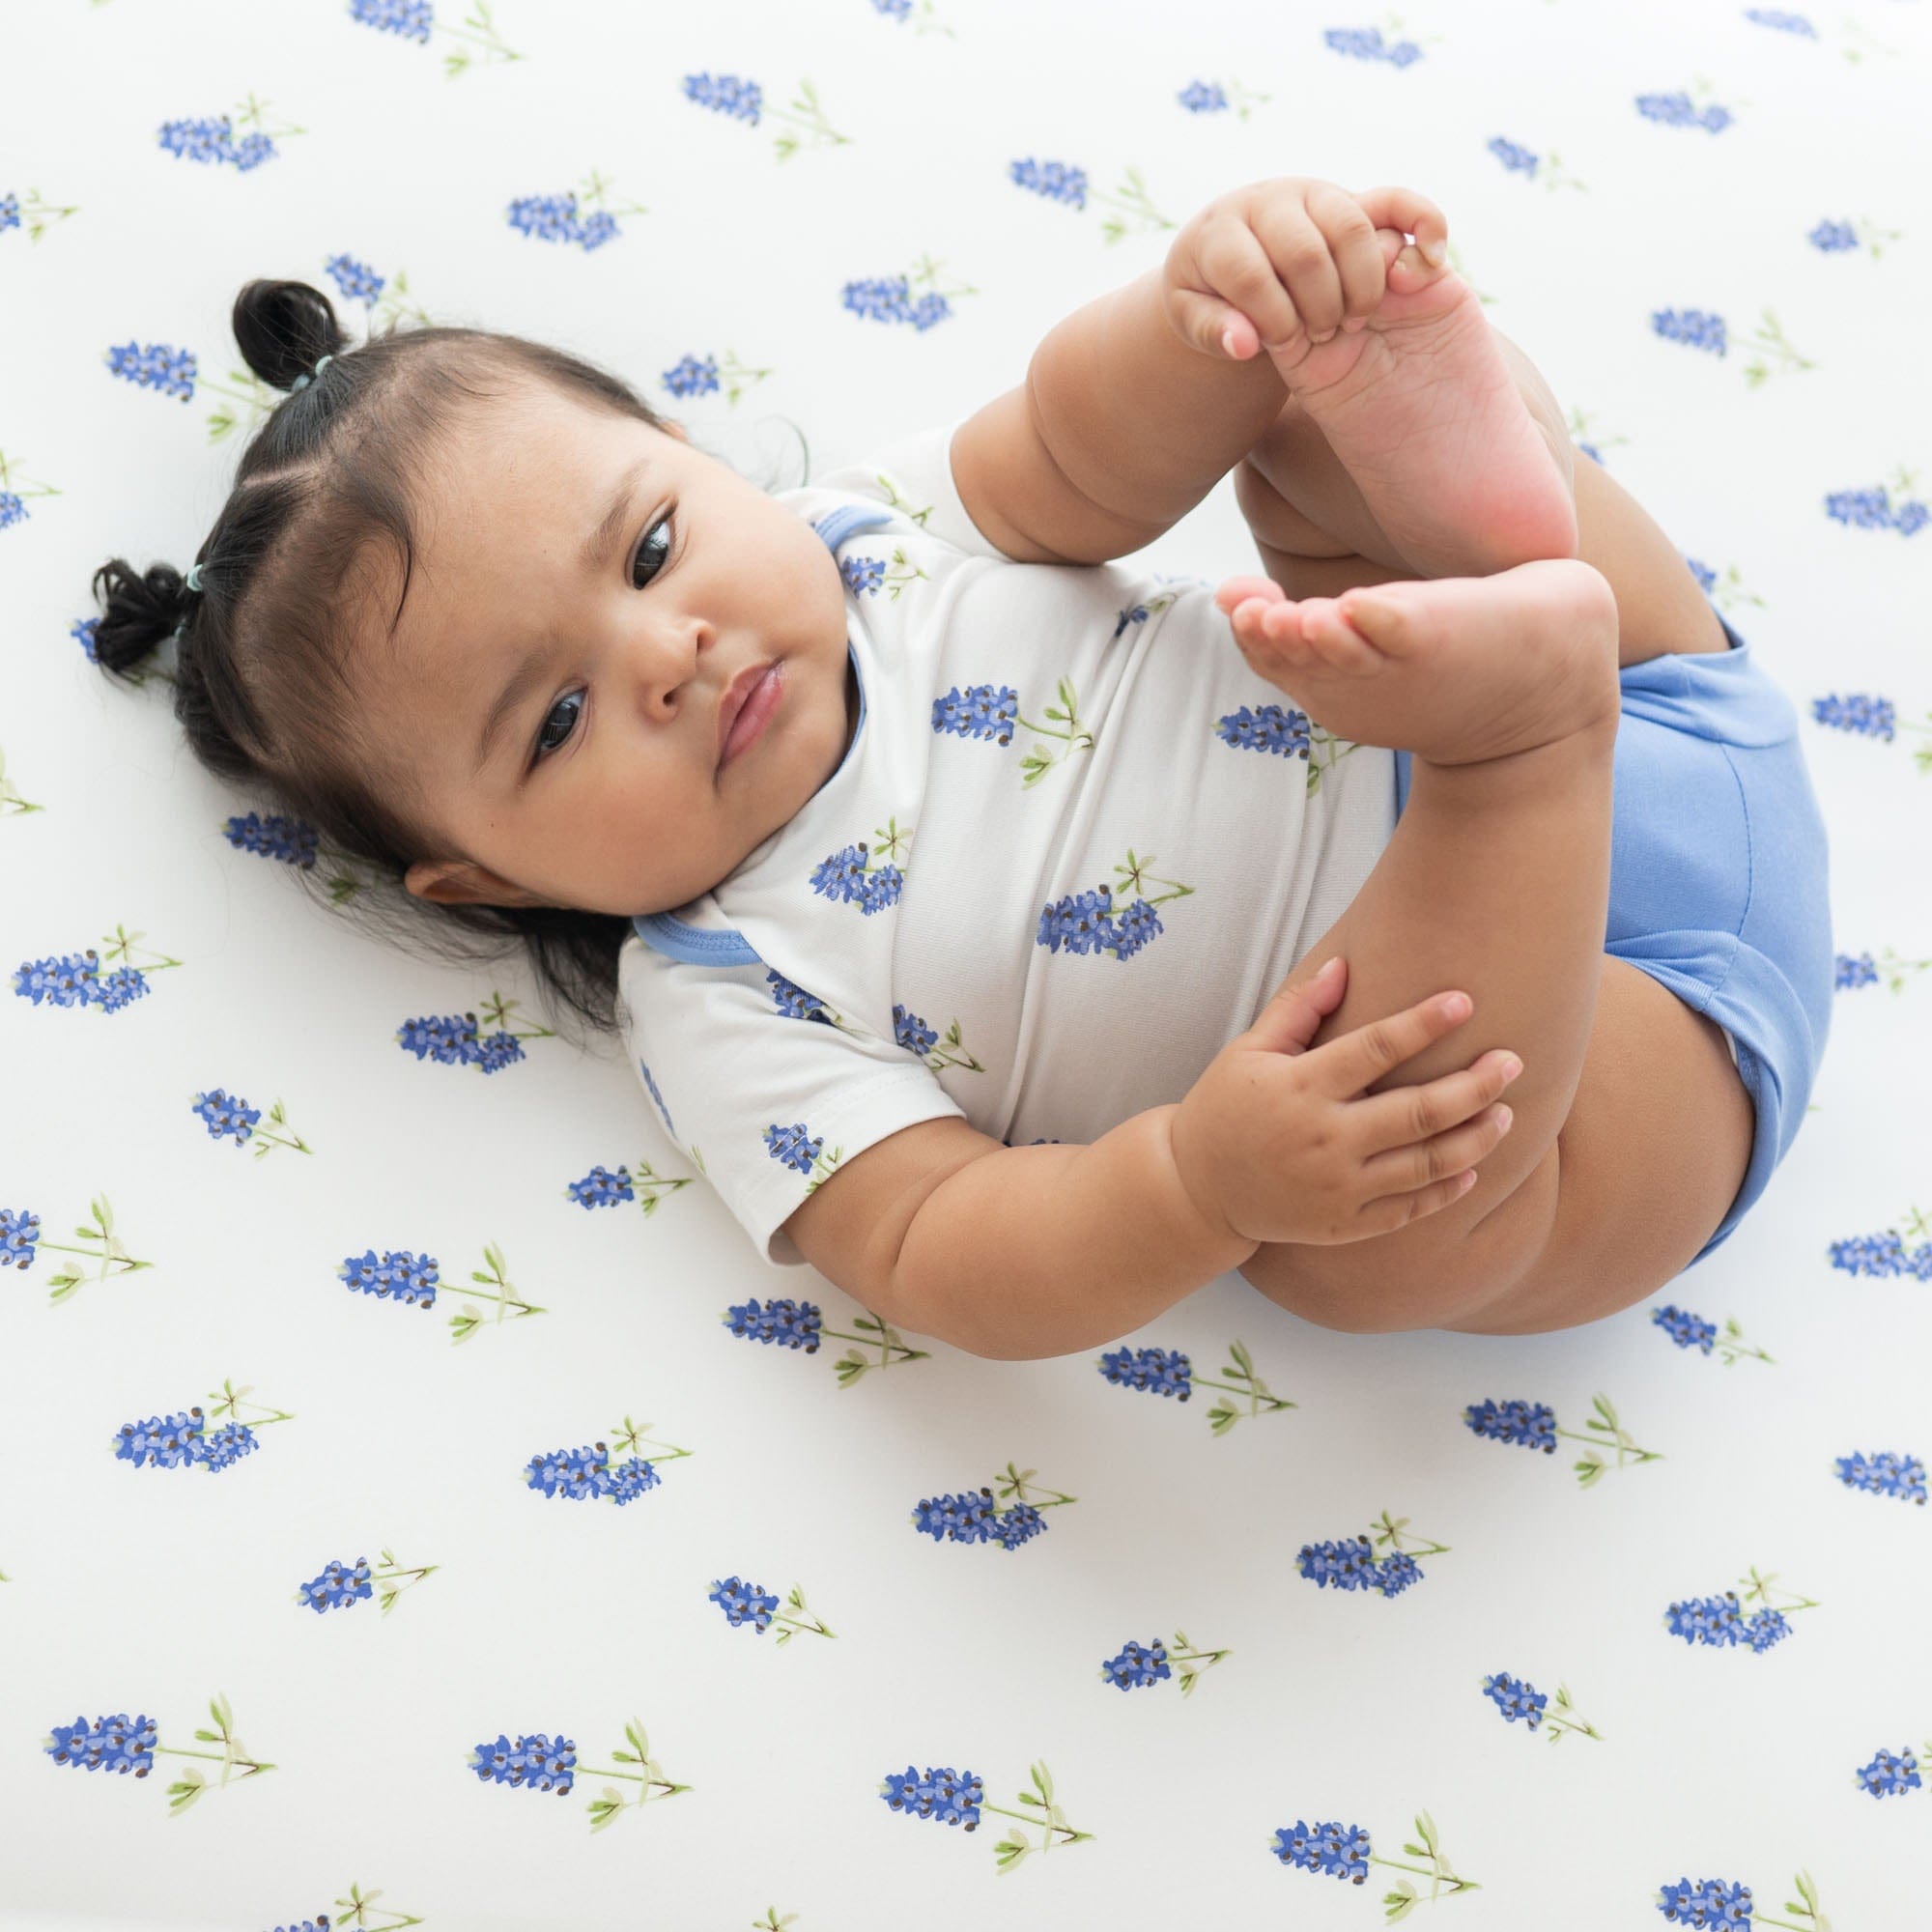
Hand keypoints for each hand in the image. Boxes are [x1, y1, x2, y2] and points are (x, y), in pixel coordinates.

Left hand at [1163, 176, 1448, 366]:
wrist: (1236, 247)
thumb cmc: (1213, 291)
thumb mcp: (1196, 317)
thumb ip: (1214, 332)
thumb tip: (1243, 345)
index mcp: (1222, 231)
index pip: (1249, 275)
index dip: (1270, 320)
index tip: (1282, 346)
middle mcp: (1271, 201)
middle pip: (1303, 253)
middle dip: (1316, 308)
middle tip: (1322, 338)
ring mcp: (1317, 194)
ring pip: (1351, 229)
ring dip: (1359, 287)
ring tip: (1351, 323)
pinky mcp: (1353, 198)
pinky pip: (1398, 201)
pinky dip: (1422, 224)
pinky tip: (1428, 262)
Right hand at [1168, 955, 1521, 1247]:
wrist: (1197, 1188)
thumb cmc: (1225, 1106)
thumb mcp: (1248, 1049)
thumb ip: (1298, 1009)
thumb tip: (1346, 964)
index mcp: (1300, 1087)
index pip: (1375, 1048)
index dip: (1423, 1023)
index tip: (1465, 1001)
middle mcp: (1323, 1138)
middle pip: (1419, 1111)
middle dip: (1475, 1085)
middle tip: (1513, 1062)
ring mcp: (1336, 1187)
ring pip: (1425, 1164)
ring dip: (1475, 1139)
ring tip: (1507, 1115)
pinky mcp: (1342, 1224)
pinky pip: (1407, 1209)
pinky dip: (1445, 1190)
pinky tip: (1473, 1169)